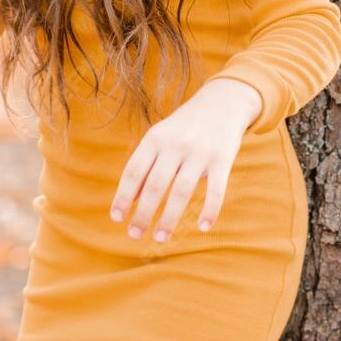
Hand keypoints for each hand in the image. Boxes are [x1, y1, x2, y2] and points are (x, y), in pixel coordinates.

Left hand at [109, 77, 263, 240]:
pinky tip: (202, 228)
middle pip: (155, 185)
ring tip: (160, 238)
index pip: (133, 171)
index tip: (117, 218)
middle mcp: (175, 144)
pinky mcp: (223, 159)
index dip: (123, 196)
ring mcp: (200, 152)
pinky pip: (216, 190)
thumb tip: (130, 200)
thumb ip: (145, 165)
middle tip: (134, 235)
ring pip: (181, 191)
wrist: (223, 102)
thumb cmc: (184, 127)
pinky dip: (210, 210)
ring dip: (169, 219)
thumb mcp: (160, 137)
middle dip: (143, 213)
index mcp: (155, 138)